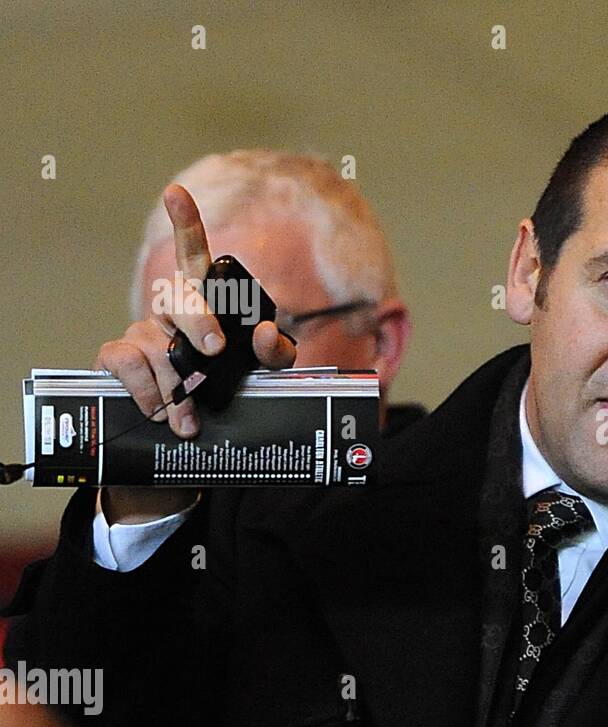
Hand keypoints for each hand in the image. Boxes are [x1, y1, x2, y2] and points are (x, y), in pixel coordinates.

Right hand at [95, 185, 295, 521]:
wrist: (195, 439)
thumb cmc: (228, 391)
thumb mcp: (261, 374)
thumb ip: (275, 353)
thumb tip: (268, 336)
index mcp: (206, 304)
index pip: (195, 255)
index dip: (185, 223)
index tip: (176, 192)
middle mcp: (171, 311)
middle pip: (177, 297)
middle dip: (197, 322)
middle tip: (212, 352)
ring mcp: (142, 333)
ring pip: (154, 343)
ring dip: (176, 383)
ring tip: (189, 416)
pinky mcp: (119, 358)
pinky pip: (126, 362)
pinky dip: (147, 390)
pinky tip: (161, 411)